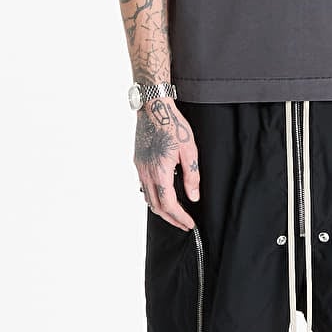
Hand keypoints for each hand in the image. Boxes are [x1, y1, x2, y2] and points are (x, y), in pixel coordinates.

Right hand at [135, 97, 199, 229]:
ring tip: (175, 215)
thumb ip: (192, 176)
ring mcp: (140, 168)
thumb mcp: (190, 150)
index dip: (180, 217)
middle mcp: (147, 173)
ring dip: (161, 210)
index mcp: (160, 172)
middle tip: (184, 224)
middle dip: (171, 219)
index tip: (190, 224)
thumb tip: (193, 197)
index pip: (169, 204)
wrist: (153, 108)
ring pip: (148, 198)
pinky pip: (144, 187)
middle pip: (156, 206)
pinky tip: (163, 197)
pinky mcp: (138, 162)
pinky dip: (154, 198)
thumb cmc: (173, 125)